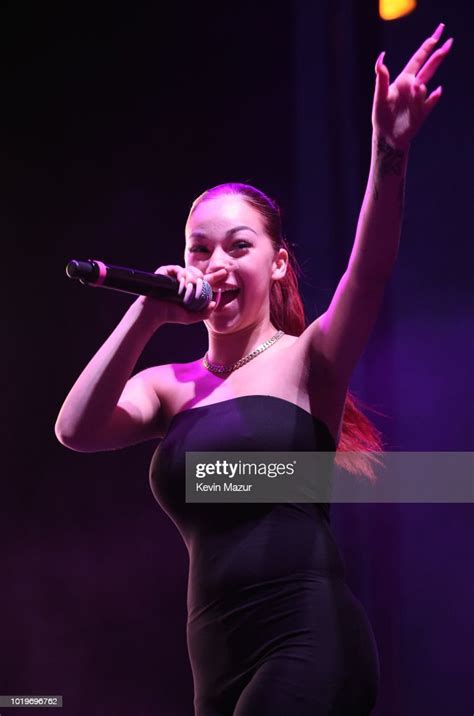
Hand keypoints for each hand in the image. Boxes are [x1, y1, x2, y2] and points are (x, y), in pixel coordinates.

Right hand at [135, 264, 226, 325]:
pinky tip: (182, 283)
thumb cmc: (170, 315)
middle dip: (201, 280)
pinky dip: (182, 275)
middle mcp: (184, 281)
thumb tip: (214, 303)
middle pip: (199, 274)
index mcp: (191, 289)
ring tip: (188, 288)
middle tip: (198, 286)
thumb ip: (204, 313)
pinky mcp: (166, 271)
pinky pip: (178, 269)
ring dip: (192, 278)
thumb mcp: (191, 317)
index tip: (226, 272)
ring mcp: (175, 275)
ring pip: (190, 270)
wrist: (154, 313)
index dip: (216, 276)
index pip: (206, 281)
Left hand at [372, 23, 452, 149]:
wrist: (388, 137)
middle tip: (449, 41)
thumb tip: (380, 60)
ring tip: (413, 90)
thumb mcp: (380, 97)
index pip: (418, 59)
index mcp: (404, 80)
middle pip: (429, 67)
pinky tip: (437, 90)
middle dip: (439, 55)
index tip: (437, 34)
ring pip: (426, 86)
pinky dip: (434, 96)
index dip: (427, 46)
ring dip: (420, 88)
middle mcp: (413, 87)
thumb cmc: (381, 116)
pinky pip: (431, 101)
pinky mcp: (423, 111)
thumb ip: (381, 79)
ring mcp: (420, 99)